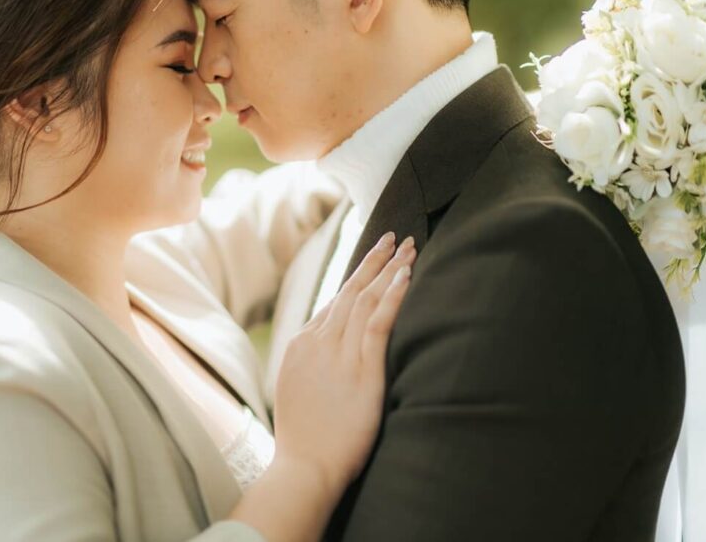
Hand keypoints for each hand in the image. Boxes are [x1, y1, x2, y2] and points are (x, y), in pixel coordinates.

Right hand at [271, 232, 415, 497]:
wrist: (304, 467)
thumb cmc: (304, 441)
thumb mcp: (298, 392)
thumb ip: (313, 368)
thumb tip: (329, 358)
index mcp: (302, 345)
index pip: (333, 303)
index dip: (356, 279)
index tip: (373, 262)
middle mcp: (318, 342)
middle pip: (349, 291)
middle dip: (374, 262)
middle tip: (393, 237)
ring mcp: (338, 355)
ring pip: (365, 300)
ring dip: (389, 271)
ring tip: (408, 248)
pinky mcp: (360, 371)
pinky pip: (377, 324)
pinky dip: (391, 297)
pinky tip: (405, 277)